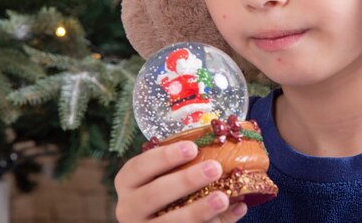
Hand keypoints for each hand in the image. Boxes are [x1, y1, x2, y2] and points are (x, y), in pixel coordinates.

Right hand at [114, 140, 247, 222]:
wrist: (155, 221)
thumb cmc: (164, 191)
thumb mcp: (163, 177)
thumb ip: (188, 167)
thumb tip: (228, 161)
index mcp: (128, 183)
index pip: (139, 167)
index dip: (164, 157)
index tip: (192, 147)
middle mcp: (128, 208)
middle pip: (154, 194)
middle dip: (185, 181)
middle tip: (214, 168)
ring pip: (169, 222)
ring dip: (198, 210)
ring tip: (224, 198)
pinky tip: (233, 212)